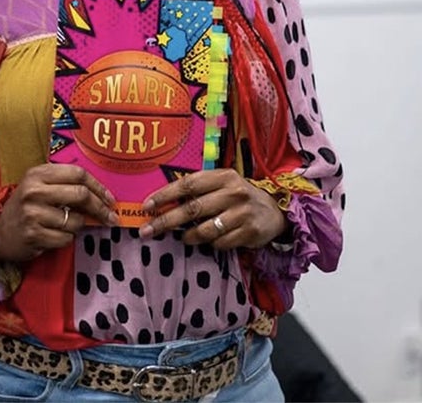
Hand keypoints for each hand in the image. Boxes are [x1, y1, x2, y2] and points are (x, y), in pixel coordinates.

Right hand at [0, 163, 118, 262]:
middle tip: (110, 217)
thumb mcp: (39, 187)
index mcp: (38, 174)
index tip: (110, 198)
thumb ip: (64, 184)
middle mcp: (34, 190)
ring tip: (66, 226)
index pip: (78, 173)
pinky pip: (66, 238)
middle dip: (100, 208)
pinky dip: (66, 239)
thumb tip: (102, 195)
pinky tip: (55, 235)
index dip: (98, 186)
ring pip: (75, 220)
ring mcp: (32, 213)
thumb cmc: (26, 208)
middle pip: (81, 195)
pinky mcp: (33, 234)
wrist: (0, 233)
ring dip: (78, 226)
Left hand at [139, 170, 287, 249]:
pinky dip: (211, 244)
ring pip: (204, 230)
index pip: (188, 184)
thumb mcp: (222, 185)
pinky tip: (211, 240)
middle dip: (166, 221)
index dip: (165, 195)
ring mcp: (242, 213)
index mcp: (223, 176)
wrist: (274, 212)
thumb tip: (163, 201)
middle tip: (147, 231)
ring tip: (184, 237)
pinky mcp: (249, 232)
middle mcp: (233, 192)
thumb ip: (198, 189)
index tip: (147, 206)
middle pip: (192, 209)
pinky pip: (219, 243)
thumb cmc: (239, 197)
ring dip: (188, 236)